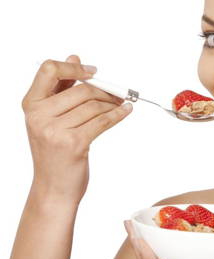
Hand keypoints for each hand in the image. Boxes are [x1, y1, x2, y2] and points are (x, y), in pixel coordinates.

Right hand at [22, 55, 132, 206]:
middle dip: (105, 90)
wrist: (53, 188)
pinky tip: (126, 111)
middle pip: (81, 90)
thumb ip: (60, 89)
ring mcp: (55, 130)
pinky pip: (103, 121)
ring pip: (94, 106)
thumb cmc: (54, 153)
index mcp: (31, 104)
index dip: (74, 67)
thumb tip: (74, 59)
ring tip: (122, 104)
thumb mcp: (49, 119)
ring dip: (113, 103)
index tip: (93, 72)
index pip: (50, 70)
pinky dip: (118, 114)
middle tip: (119, 93)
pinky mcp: (74, 143)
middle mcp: (39, 116)